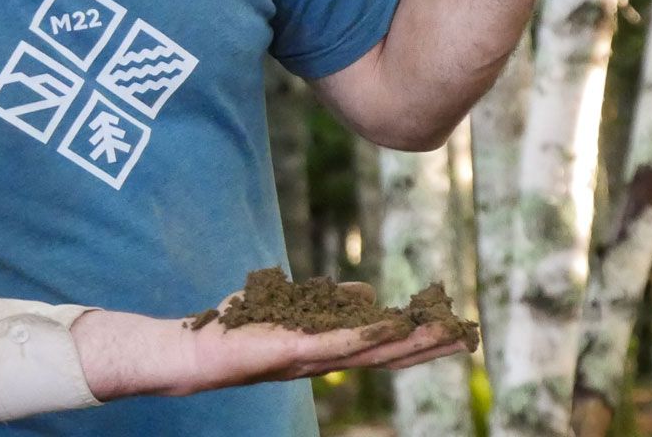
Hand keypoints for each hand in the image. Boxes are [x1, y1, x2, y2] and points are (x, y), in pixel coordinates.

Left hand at [71, 301, 468, 400]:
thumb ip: (327, 302)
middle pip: (385, 355)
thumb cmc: (235, 329)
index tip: (453, 328)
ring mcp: (306, 359)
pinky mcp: (285, 352)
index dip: (418, 340)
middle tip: (463, 333)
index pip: (382, 347)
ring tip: (437, 330)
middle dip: (424, 345)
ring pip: (366, 352)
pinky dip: (359, 335)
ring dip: (404, 342)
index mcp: (325, 350)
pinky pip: (328, 344)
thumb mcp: (290, 306)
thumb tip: (365, 290)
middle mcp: (322, 362)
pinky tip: (383, 324)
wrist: (189, 352)